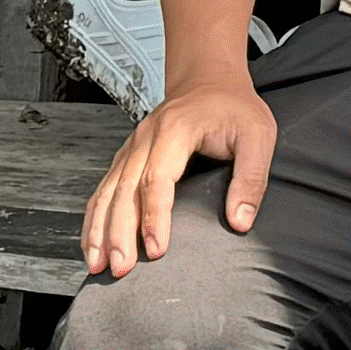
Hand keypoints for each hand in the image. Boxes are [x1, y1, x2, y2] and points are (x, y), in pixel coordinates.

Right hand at [80, 74, 274, 277]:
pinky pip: (104, 189)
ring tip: (98, 265)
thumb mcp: (258, 135)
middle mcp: (146, 137)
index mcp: (176, 129)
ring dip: (99, 230)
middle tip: (120, 269)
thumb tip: (240, 222)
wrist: (208, 80)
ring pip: (108, 191)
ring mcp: (132, 146)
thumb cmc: (233, 107)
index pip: (157, 178)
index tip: (156, 250)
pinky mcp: (127, 157)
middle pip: (124, 189)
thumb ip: (251, 178)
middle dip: (118, 233)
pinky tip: (93, 244)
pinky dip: (94, 218)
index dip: (154, 216)